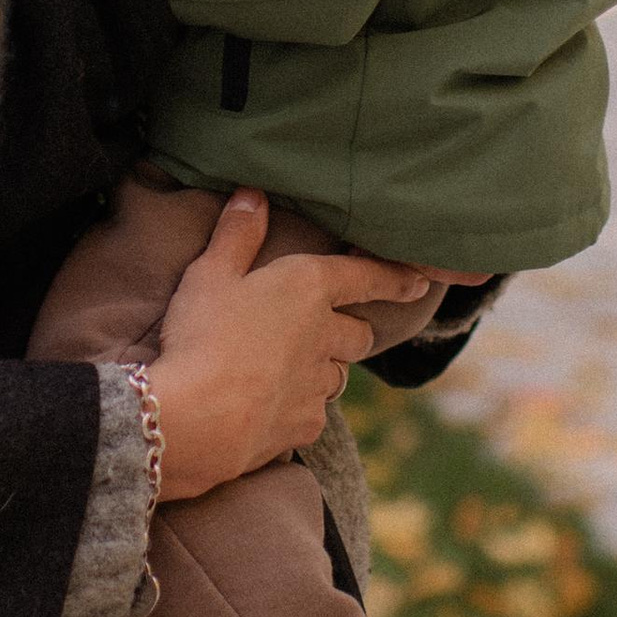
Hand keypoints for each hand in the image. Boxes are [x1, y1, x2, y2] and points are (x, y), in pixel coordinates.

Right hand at [150, 191, 433, 500]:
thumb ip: (236, 234)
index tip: (419, 282)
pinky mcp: (307, 423)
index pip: (366, 277)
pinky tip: (266, 407)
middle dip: (347, 332)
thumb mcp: (209, 274)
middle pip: (358, 335)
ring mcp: (320, 383)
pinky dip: (298, 407)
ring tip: (283, 369)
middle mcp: (326, 334)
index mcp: (308, 287)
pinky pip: (313, 412)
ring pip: (337, 376)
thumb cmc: (200, 335)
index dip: (395, 277)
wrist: (197, 417)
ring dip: (321, 370)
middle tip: (320, 332)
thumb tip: (253, 194)